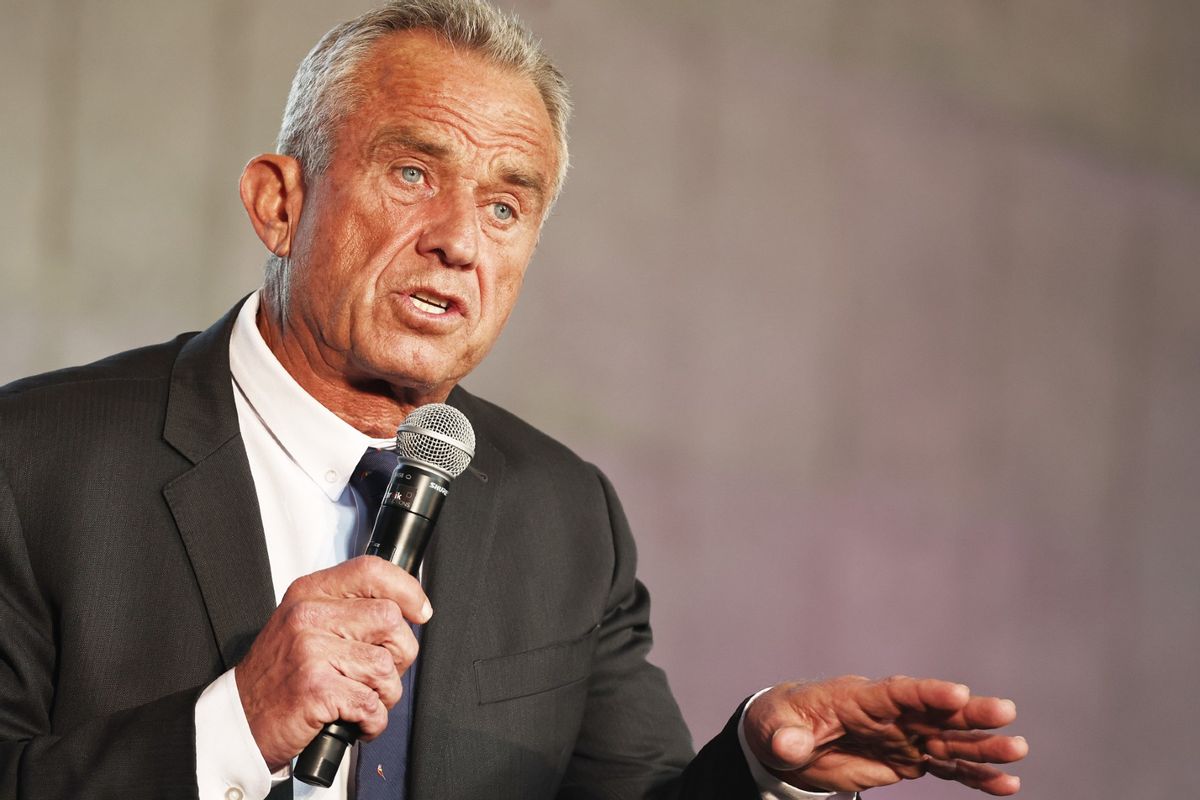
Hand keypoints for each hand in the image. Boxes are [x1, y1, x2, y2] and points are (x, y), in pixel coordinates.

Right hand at [234, 556, 431, 770]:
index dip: (406, 589)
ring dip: (385, 694)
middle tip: (379, 673)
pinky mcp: (316, 688)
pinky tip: (356, 721)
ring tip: (362, 699)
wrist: (239, 720)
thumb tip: (405, 608)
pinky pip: (372, 703)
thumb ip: (347, 610)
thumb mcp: (305, 626)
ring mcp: (311, 651)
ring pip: (386, 666)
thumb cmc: (279, 676)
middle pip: (389, 620)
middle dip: (399, 654)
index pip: (371, 571)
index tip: (420, 611)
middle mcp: (308, 616)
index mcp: (309, 594)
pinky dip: (373, 721)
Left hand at [743, 675, 1027, 795]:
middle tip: (1006, 712)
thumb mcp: (773, 727)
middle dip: (969, 713)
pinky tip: (1007, 784)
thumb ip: (785, 735)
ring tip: (1017, 751)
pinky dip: (976, 776)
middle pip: (934, 711)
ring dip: (982, 746)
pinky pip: (948, 768)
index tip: (958, 692)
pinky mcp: (909, 758)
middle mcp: (889, 714)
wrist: (788, 736)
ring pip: (950, 740)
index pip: (896, 692)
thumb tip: (789, 745)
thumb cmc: (781, 721)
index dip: (927, 692)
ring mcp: (904, 736)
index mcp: (857, 697)